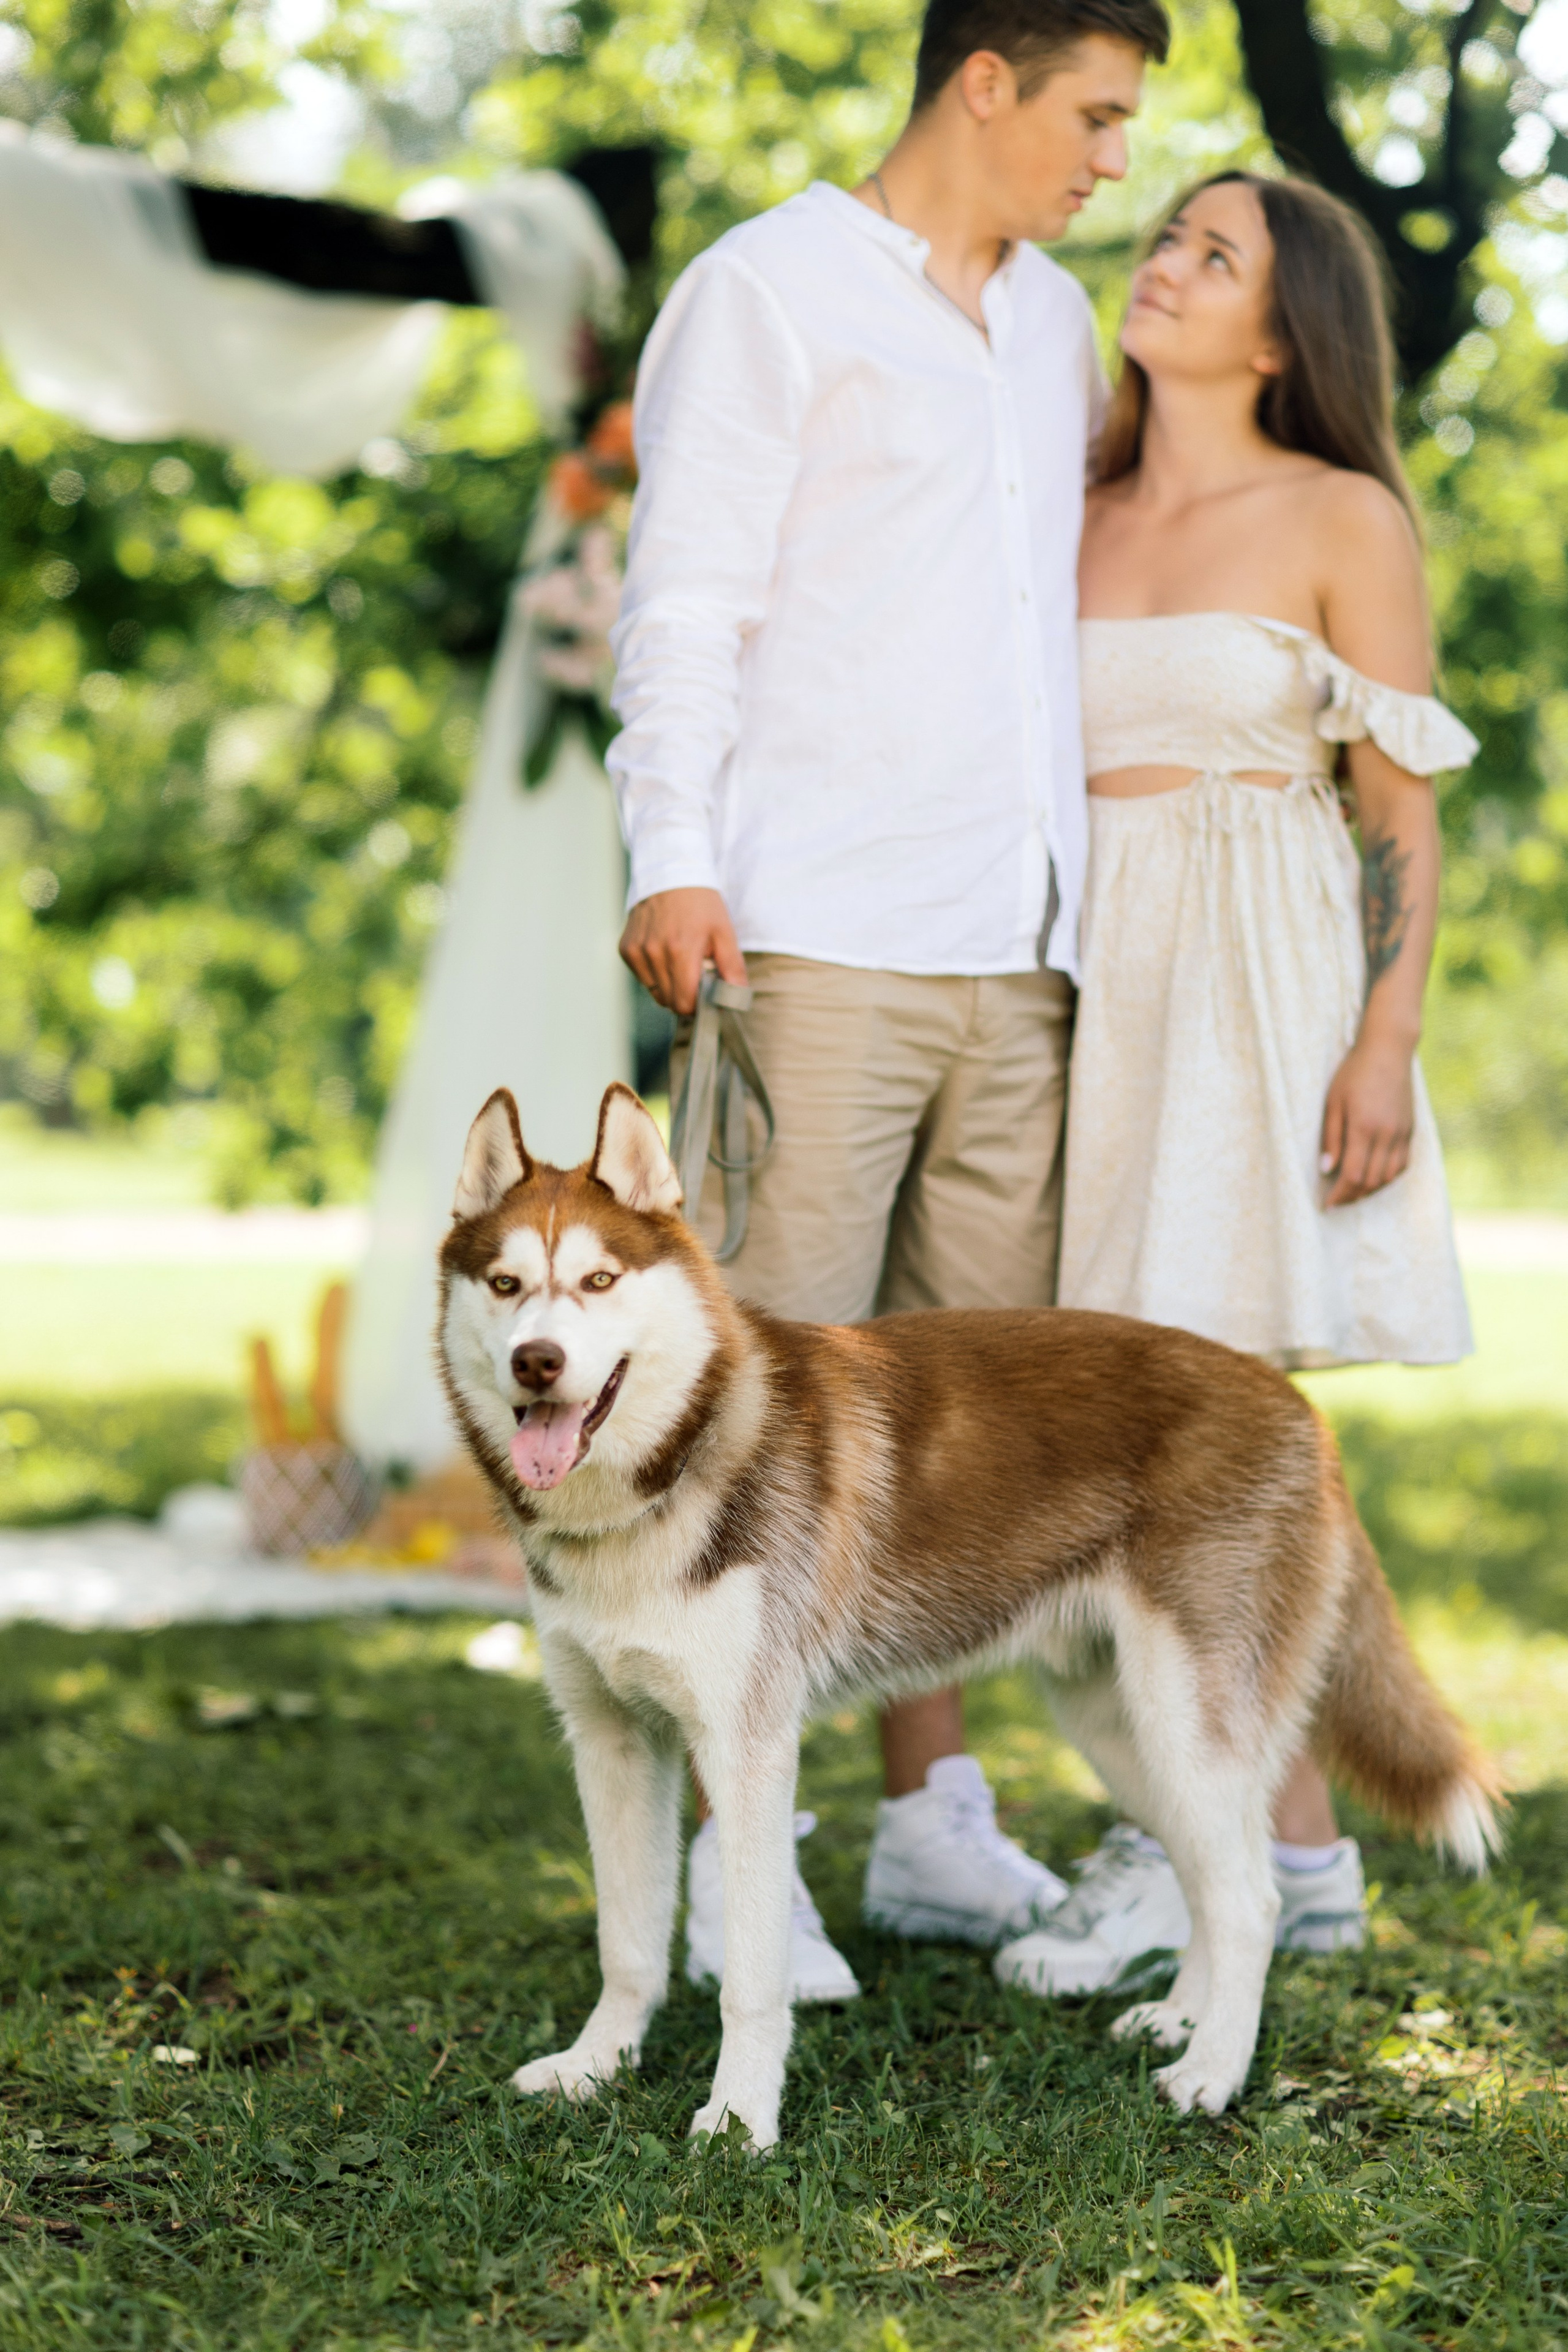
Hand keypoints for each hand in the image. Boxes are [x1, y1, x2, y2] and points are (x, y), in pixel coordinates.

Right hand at [619, 887, 746, 1016]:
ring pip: (654, 991)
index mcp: (680, 951)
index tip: (705, 992)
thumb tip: (737, 998)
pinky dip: (654, 972)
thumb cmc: (701, 903)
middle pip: (668, 1001)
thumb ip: (732, 967)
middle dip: (684, 995)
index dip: (697, 1004)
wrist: (671, 872)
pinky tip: (664, 952)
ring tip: (680, 959)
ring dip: (669, 984)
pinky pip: (642, 977)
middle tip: (695, 973)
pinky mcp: (625, 948)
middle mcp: (653, 953)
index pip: (684, 1003)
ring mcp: (636, 951)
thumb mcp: (724, 931)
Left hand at [1319, 1031, 1416, 1205]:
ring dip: (1370, 1190)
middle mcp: (1387, 1135)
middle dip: (1352, 1197)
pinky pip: (1402, 1164)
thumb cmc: (1354, 1073)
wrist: (1388, 1051)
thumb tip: (1326, 1170)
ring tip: (1352, 1192)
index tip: (1327, 1204)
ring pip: (1389, 1176)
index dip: (1340, 1195)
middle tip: (1336, 1201)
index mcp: (1364, 1128)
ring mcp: (1402, 1133)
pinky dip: (1388, 1177)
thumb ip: (1331, 1138)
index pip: (1353, 1176)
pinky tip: (1374, 1177)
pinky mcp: (1410, 1129)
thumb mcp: (1333, 1102)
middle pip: (1371, 1181)